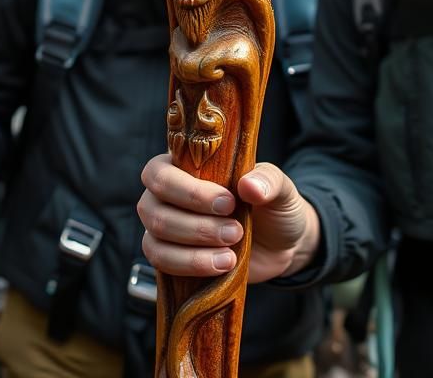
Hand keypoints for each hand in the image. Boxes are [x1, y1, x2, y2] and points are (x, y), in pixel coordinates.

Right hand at [137, 154, 319, 282]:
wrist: (281, 244)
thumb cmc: (271, 205)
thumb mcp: (278, 188)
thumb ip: (267, 181)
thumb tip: (249, 186)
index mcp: (181, 166)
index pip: (158, 172)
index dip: (187, 190)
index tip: (228, 202)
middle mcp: (163, 194)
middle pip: (151, 207)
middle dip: (195, 224)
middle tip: (235, 230)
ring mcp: (163, 227)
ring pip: (155, 237)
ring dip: (193, 250)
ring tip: (231, 254)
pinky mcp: (171, 257)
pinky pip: (162, 263)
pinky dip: (191, 265)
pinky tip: (222, 264)